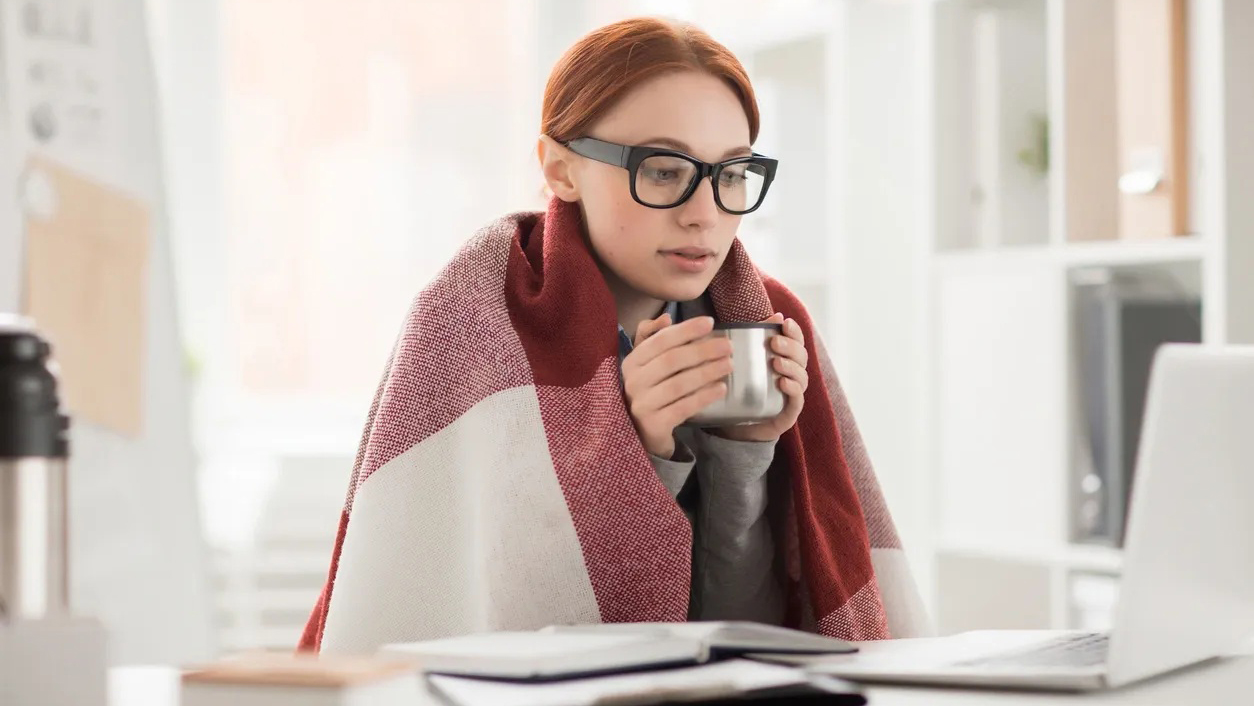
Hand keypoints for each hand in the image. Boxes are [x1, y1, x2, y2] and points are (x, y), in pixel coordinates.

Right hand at [622, 314, 733, 458]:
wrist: (642, 433)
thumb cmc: (650, 391)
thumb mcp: (647, 364)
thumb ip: (653, 338)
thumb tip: (666, 318)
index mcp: (632, 362)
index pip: (660, 341)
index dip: (686, 330)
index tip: (710, 322)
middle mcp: (633, 382)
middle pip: (671, 361)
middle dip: (702, 351)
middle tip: (728, 346)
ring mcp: (642, 405)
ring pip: (679, 384)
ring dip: (707, 372)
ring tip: (729, 365)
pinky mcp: (653, 425)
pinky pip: (682, 408)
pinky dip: (703, 397)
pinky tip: (721, 389)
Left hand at [712, 313, 808, 442]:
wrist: (733, 425)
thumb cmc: (740, 388)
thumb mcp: (743, 361)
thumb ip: (755, 337)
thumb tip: (775, 314)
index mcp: (785, 360)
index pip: (797, 342)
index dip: (795, 332)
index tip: (785, 323)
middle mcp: (793, 375)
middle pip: (801, 357)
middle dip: (790, 347)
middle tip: (774, 343)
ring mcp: (793, 394)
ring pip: (802, 376)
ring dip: (791, 367)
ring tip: (776, 362)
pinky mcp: (789, 412)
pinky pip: (797, 399)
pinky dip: (792, 389)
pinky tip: (782, 383)